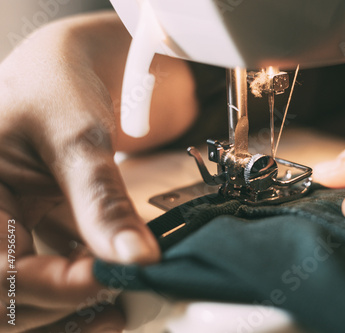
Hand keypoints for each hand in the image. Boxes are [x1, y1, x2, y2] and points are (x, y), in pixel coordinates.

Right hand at [0, 14, 160, 331]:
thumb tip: (137, 260)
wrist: (69, 68)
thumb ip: (102, 201)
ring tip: (119, 306)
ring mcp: (3, 227)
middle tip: (116, 301)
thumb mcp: (77, 137)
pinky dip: (78, 286)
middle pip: (3, 297)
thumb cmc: (58, 84)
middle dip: (58, 308)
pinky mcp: (29, 229)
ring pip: (23, 293)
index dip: (54, 289)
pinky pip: (46, 271)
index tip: (110, 281)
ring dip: (70, 308)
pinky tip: (113, 288)